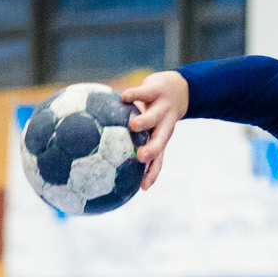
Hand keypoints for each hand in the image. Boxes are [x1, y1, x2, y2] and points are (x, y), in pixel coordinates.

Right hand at [120, 70, 189, 188]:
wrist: (177, 89)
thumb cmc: (155, 113)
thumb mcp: (148, 128)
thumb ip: (128, 140)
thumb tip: (100, 158)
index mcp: (161, 138)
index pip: (157, 160)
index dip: (151, 174)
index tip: (142, 187)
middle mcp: (163, 126)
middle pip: (160, 141)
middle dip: (151, 149)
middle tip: (140, 157)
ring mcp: (161, 108)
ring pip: (153, 117)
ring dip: (145, 122)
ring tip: (133, 126)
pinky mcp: (156, 90)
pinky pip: (144, 93)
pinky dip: (134, 95)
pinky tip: (124, 98)